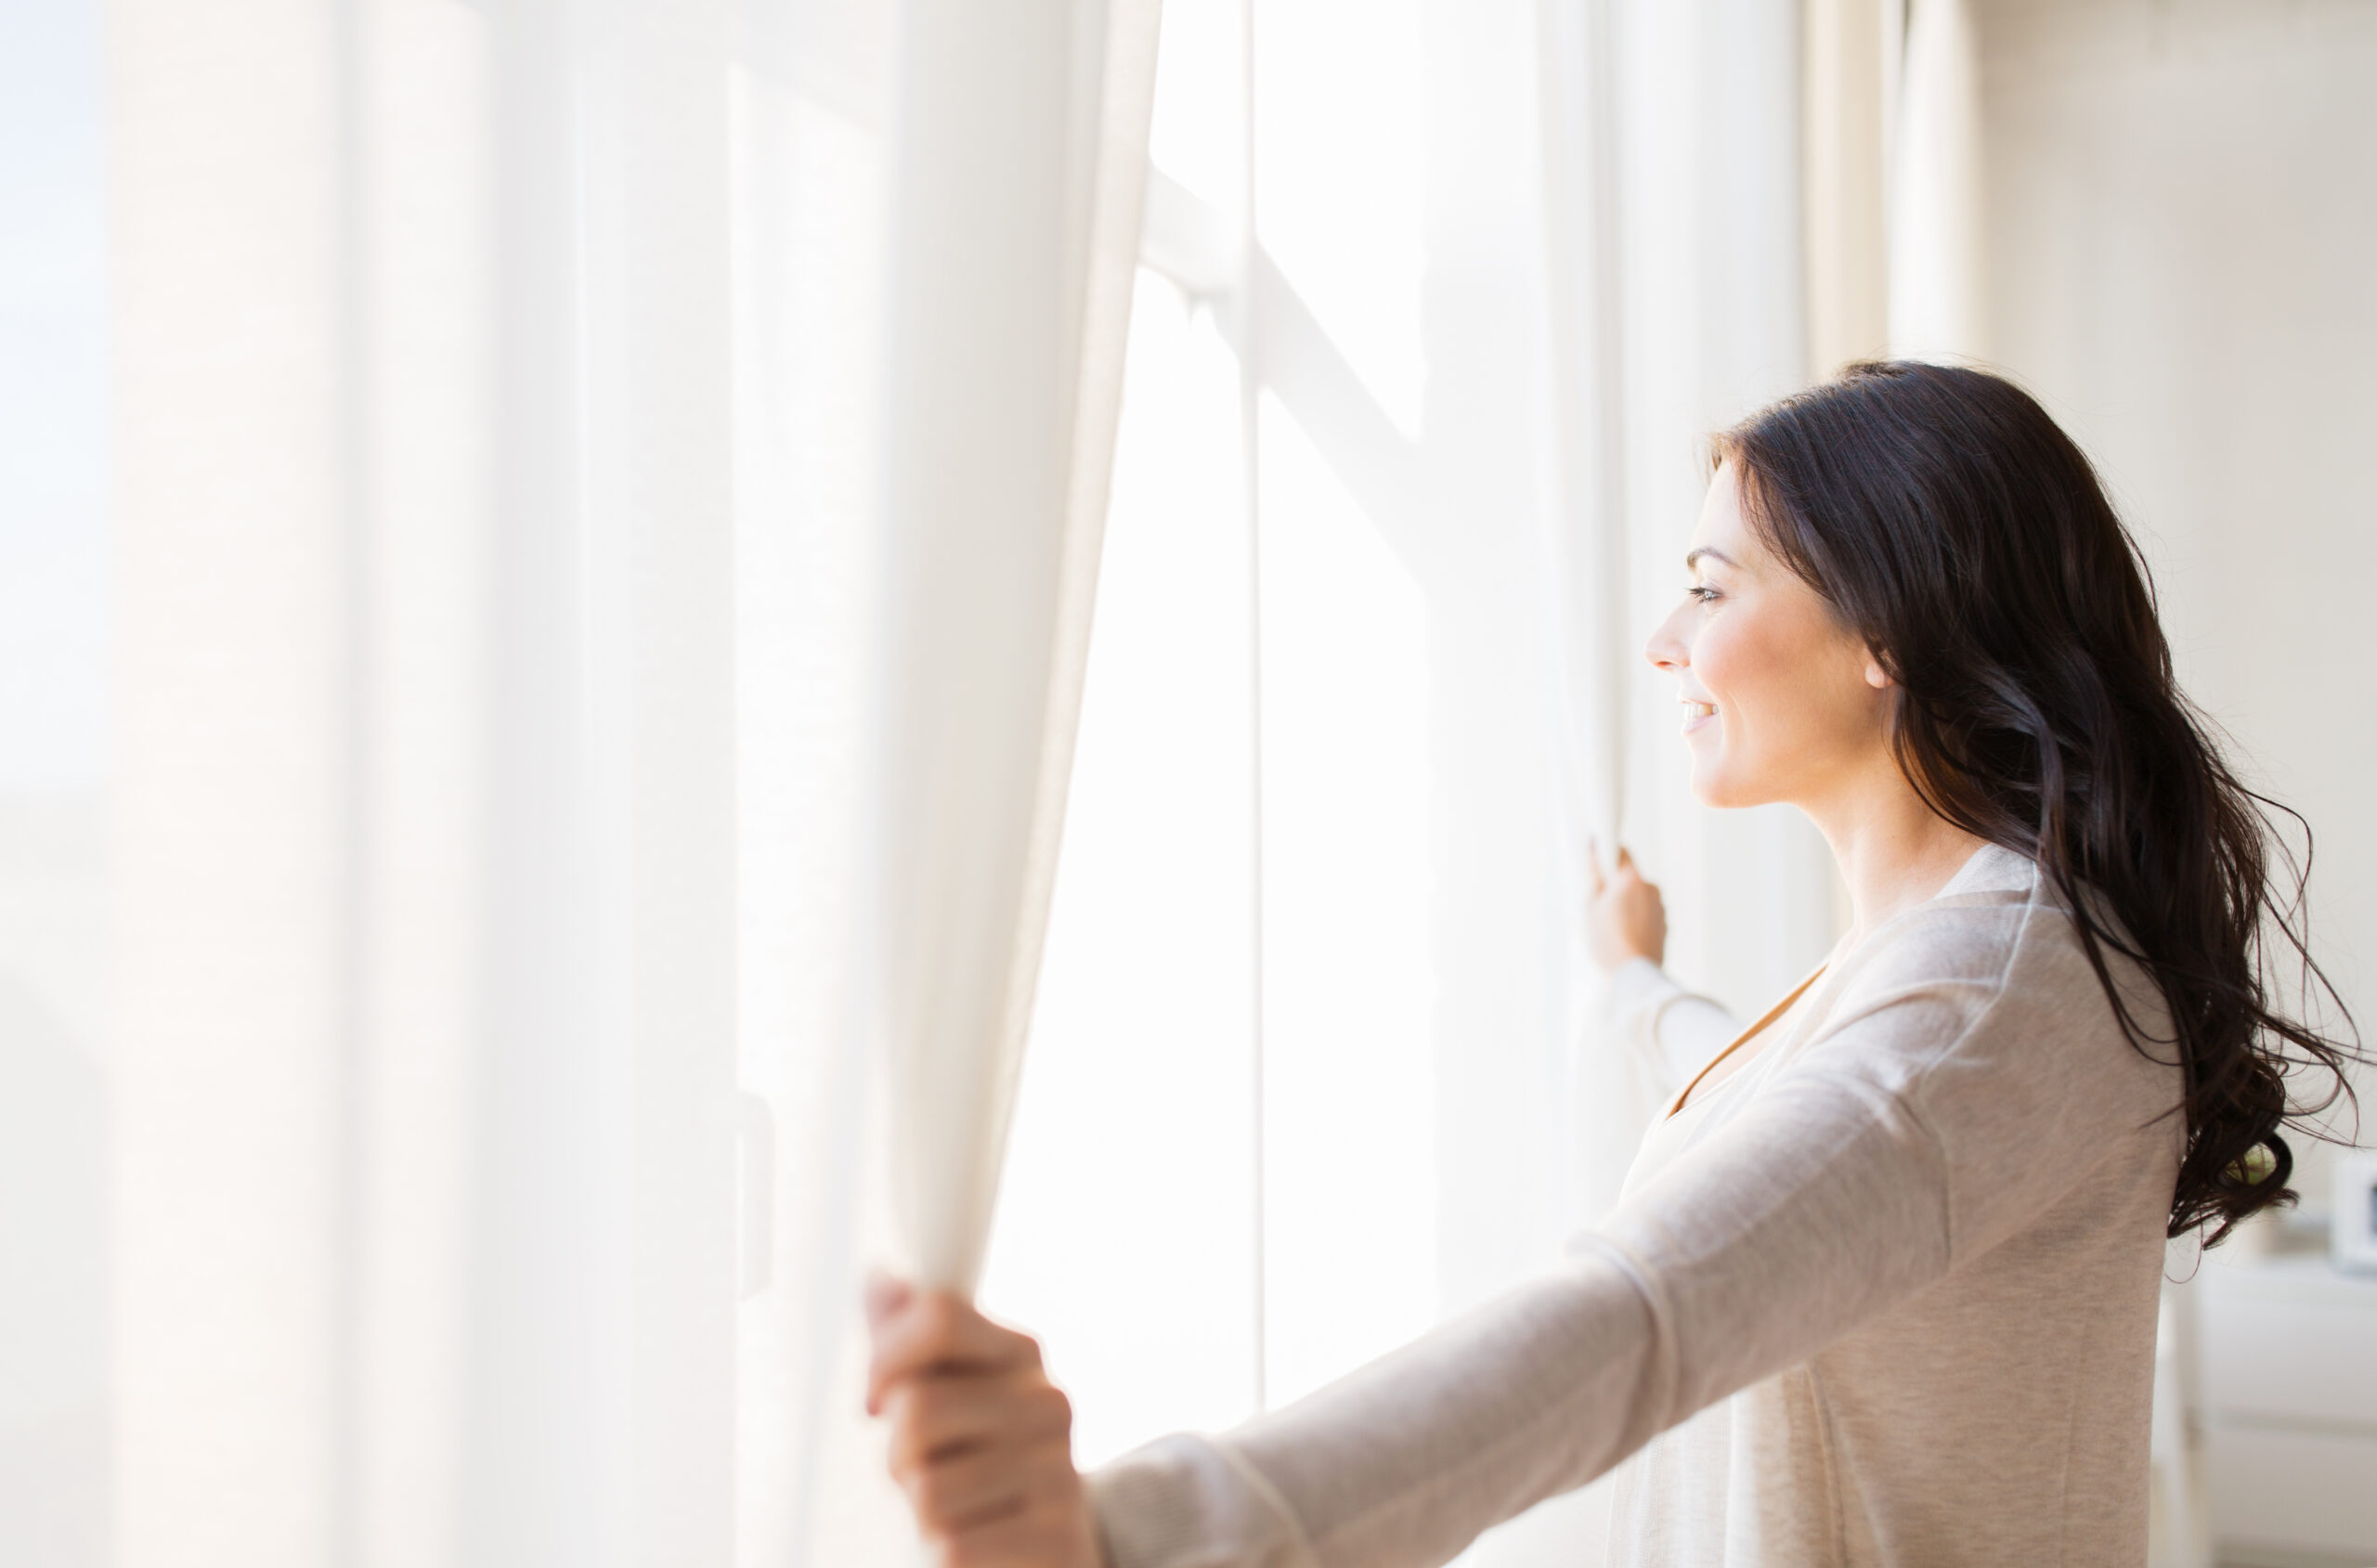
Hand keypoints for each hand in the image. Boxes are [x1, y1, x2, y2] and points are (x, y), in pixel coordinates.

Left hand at [865, 1273, 1103, 1567]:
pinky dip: (945, 1554)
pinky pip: (953, 1547)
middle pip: (918, 1410)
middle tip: (921, 1471)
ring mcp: (1060, 1471)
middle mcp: (1049, 1403)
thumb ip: (911, 1341)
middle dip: (898, 1455)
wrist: (1056, 1548)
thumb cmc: (984, 1465)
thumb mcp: (951, 1395)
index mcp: (1021, 1354)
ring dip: (922, 1514)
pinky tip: (974, 1542)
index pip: (938, 1318)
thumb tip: (880, 1280)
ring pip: (927, 1489)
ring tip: (952, 1511)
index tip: (876, 1400)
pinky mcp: (1058, 1537)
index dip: (885, 1359)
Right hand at [1587, 839, 1665, 971]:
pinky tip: (1624, 935)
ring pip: (1638, 896)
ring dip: (1625, 903)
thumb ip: (1594, 876)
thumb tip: (1594, 852)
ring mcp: (1660, 907)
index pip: (1620, 852)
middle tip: (1598, 905)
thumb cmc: (1609, 941)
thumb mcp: (1591, 906)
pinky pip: (1646, 913)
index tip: (1596, 860)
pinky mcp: (1664, 924)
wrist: (1634, 974)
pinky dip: (1636, 918)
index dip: (1606, 854)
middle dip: (1614, 885)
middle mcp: (1650, 888)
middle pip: (1629, 876)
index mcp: (1631, 879)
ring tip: (1611, 927)